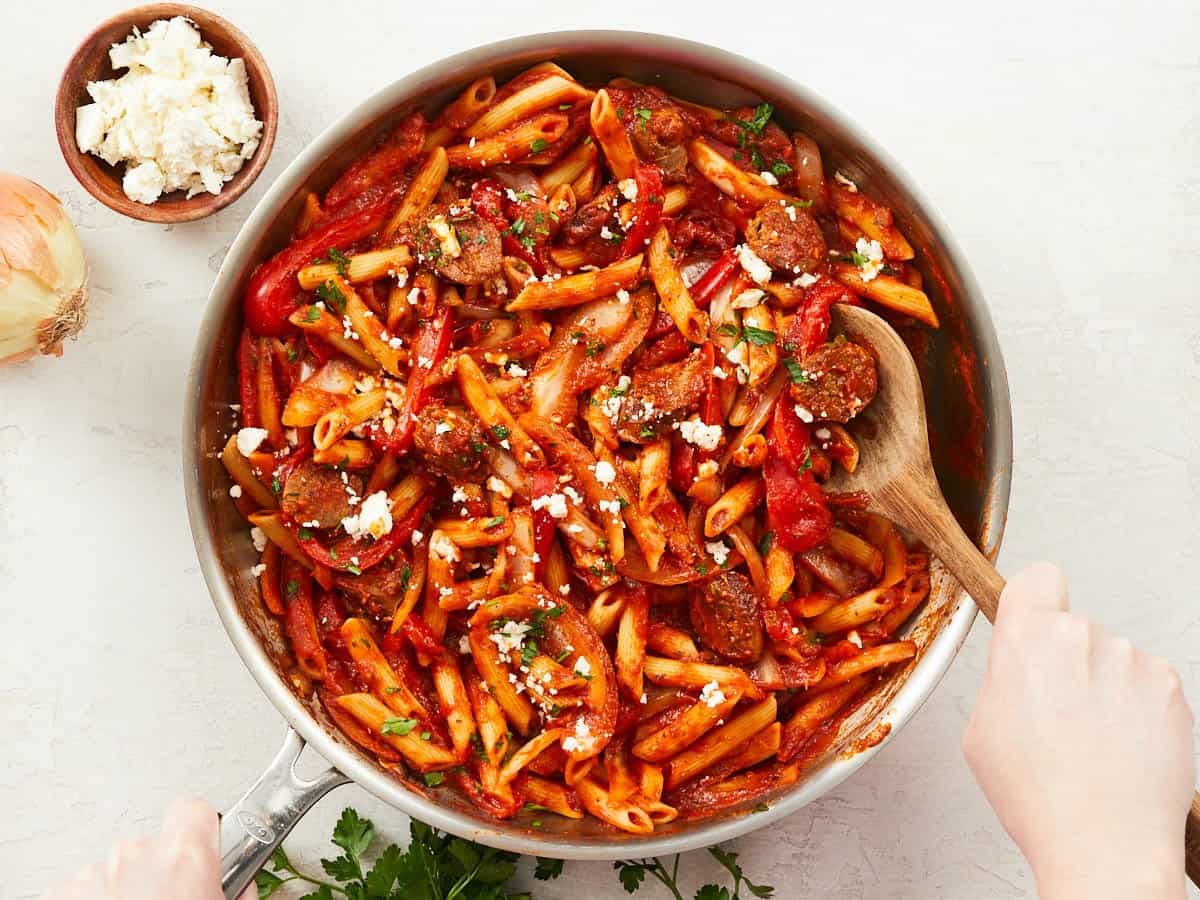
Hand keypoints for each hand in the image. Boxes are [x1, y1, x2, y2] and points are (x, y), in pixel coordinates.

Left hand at [43, 797, 252, 899]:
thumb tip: (242, 876)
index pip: (197, 809)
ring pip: (120, 865)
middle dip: (164, 868)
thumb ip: (239, 881)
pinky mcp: (61, 891)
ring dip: (130, 886)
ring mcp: (94, 873)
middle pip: (157, 842)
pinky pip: (88, 884)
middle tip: (173, 899)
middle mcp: (136, 855)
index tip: (208, 849)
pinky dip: (98, 897)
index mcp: (184, 856)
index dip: (203, 830)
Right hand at [963, 563, 1194, 899]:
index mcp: (1026, 640)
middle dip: (1065, 660)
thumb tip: (1017, 666)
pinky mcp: (1171, 687)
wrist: (1105, 843)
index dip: (1034, 601)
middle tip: (1057, 713)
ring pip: (1112, 657)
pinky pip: (1147, 682)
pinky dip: (1137, 707)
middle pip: (1074, 627)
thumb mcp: (981, 731)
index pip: (1038, 578)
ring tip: (1094, 740)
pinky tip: (1123, 745)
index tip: (1034, 622)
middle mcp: (1082, 637)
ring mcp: (1132, 660)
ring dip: (1104, 685)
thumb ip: (1002, 679)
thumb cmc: (1040, 796)